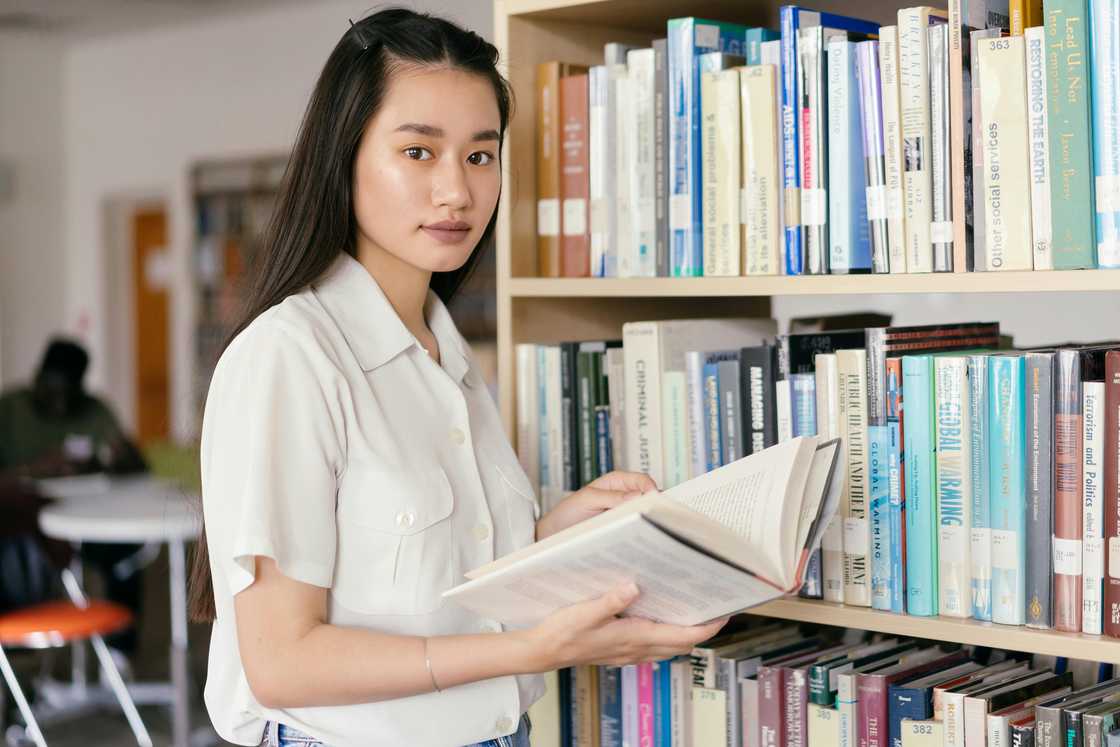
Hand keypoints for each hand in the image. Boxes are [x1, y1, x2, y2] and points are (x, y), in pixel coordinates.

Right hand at [521, 583, 728, 669]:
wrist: (541, 652)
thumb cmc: (560, 633)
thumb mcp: (584, 612)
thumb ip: (610, 600)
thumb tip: (633, 587)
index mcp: (634, 637)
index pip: (684, 635)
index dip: (708, 626)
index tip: (724, 612)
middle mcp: (636, 648)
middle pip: (683, 643)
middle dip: (704, 628)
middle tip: (716, 606)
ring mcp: (629, 652)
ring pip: (669, 646)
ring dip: (685, 632)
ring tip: (693, 608)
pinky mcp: (620, 651)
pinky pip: (654, 646)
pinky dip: (666, 635)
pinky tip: (659, 617)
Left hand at [535, 471, 657, 539]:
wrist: (554, 534)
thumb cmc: (566, 513)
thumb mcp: (587, 500)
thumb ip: (612, 497)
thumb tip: (638, 495)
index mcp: (616, 481)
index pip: (642, 480)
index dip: (651, 489)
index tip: (653, 503)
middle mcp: (623, 495)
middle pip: (647, 497)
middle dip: (653, 506)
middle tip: (655, 518)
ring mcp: (623, 513)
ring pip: (643, 514)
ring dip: (646, 520)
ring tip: (647, 530)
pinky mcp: (621, 528)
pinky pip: (635, 529)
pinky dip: (638, 532)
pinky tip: (637, 539)